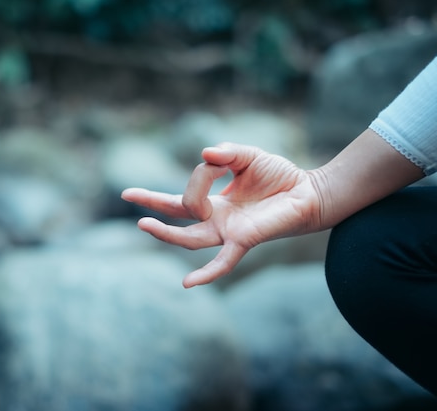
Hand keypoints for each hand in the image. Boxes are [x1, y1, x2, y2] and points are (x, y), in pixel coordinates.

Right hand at [121, 142, 321, 287]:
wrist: (309, 192)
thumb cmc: (280, 176)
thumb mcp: (248, 156)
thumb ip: (226, 153)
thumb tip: (205, 155)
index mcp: (215, 201)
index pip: (186, 192)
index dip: (193, 174)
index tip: (213, 159)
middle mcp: (216, 219)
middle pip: (178, 215)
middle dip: (153, 205)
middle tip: (127, 194)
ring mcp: (228, 232)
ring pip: (190, 238)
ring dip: (167, 233)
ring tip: (143, 224)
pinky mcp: (244, 240)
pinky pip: (223, 262)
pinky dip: (206, 273)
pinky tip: (187, 284)